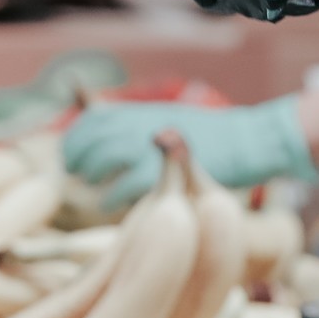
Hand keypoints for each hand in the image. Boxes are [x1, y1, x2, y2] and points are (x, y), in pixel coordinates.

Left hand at [63, 97, 315, 207]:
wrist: (248, 142)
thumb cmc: (212, 139)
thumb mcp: (173, 122)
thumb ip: (144, 128)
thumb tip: (114, 132)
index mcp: (144, 112)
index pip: (93, 118)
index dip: (76, 137)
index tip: (70, 155)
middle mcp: (143, 124)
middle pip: (92, 138)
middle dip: (77, 157)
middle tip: (73, 174)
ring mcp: (154, 146)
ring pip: (103, 158)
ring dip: (90, 174)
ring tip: (89, 187)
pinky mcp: (164, 172)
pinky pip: (124, 186)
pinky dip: (110, 197)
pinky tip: (107, 206)